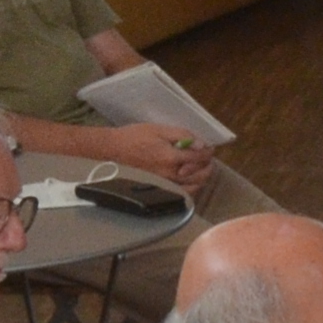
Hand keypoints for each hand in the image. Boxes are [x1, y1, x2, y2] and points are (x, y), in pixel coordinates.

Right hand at [92, 121, 217, 190]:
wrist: (113, 149)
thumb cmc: (135, 136)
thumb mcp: (160, 130)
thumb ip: (184, 136)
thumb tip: (202, 145)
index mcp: (171, 158)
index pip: (200, 158)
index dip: (208, 152)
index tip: (209, 147)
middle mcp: (170, 174)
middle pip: (201, 175)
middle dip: (208, 165)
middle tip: (206, 157)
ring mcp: (164, 184)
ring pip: (194, 186)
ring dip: (202, 177)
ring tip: (200, 167)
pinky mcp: (159, 188)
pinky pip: (181, 193)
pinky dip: (191, 187)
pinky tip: (190, 179)